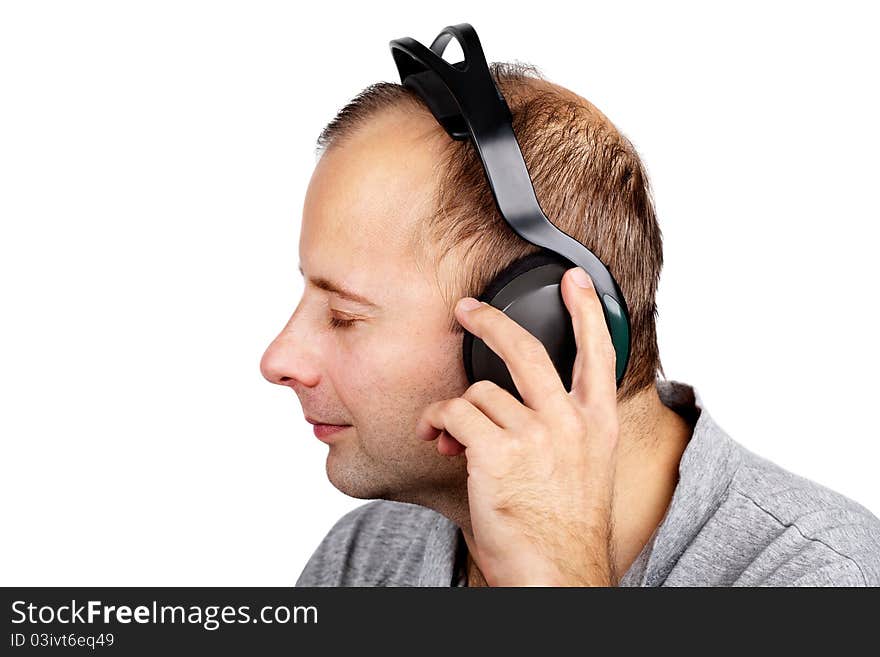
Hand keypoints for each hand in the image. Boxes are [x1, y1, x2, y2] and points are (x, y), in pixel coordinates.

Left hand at [415, 266, 619, 585]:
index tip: (576, 280)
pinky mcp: (499, 451)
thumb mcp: (584, 471)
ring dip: (456, 411)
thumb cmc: (563, 530)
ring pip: (479, 392)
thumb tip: (508, 408)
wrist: (555, 576)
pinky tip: (438, 439)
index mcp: (597, 425)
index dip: (587, 310)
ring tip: (449, 435)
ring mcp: (536, 434)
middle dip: (492, 322)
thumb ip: (561, 430)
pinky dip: (437, 423)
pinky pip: (455, 413)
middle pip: (527, 349)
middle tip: (469, 309)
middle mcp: (569, 422)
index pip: (600, 353)